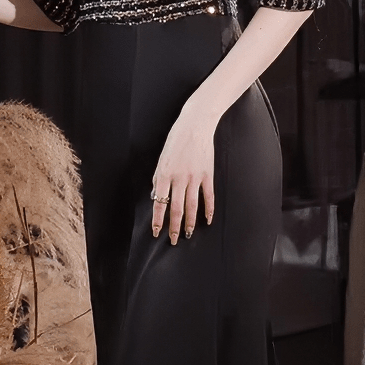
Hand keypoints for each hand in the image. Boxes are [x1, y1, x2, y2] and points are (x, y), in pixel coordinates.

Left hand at [151, 107, 215, 244]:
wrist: (195, 125)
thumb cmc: (176, 139)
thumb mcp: (161, 158)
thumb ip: (158, 178)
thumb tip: (156, 195)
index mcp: (164, 174)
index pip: (160, 203)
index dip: (158, 220)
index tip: (157, 232)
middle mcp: (179, 178)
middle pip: (176, 209)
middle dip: (173, 227)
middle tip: (173, 240)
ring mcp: (194, 177)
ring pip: (192, 206)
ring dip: (189, 222)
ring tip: (187, 234)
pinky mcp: (207, 175)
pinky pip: (208, 196)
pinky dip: (208, 210)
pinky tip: (207, 220)